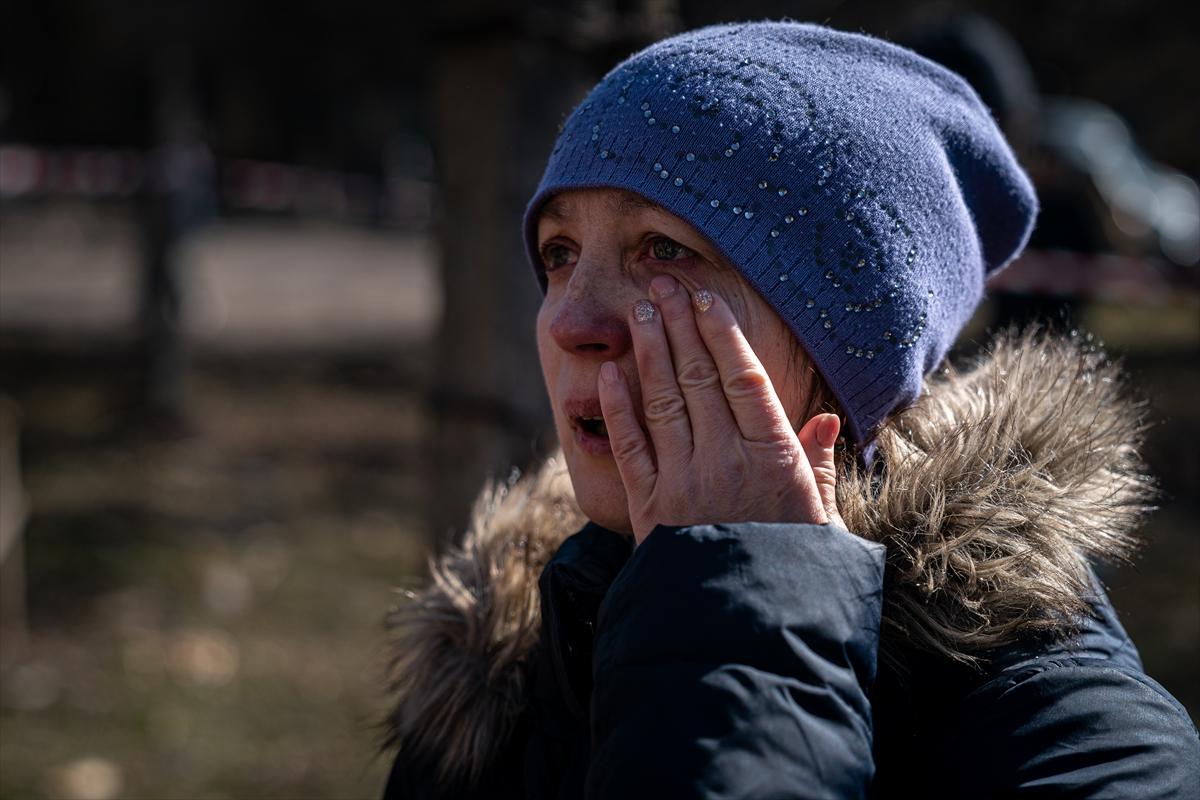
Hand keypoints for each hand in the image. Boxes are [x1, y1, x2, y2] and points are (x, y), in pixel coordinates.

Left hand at [597, 274, 844, 545]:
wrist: (743, 631)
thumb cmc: (791, 572)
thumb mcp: (820, 520)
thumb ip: (819, 468)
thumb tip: (829, 421)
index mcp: (772, 458)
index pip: (743, 379)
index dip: (722, 335)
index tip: (706, 300)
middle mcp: (725, 460)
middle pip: (698, 377)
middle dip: (679, 325)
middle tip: (663, 284)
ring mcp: (683, 481)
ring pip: (663, 400)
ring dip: (649, 351)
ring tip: (639, 311)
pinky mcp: (648, 507)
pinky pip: (631, 447)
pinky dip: (619, 408)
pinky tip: (613, 374)